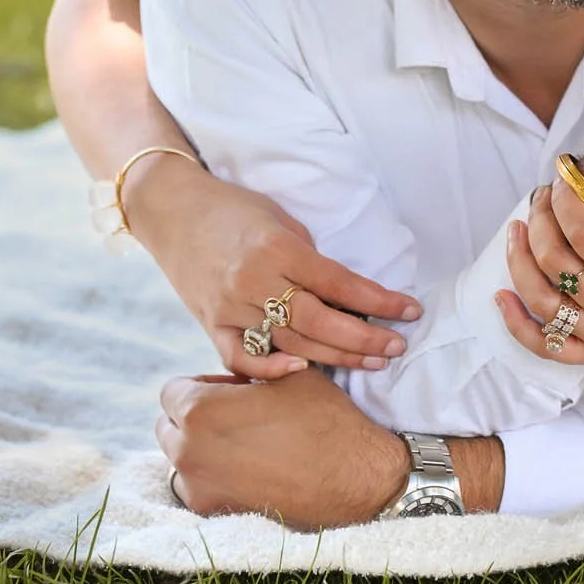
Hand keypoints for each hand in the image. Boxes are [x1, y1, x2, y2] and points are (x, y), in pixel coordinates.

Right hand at [126, 157, 419, 379]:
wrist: (173, 211)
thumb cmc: (235, 209)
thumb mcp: (280, 220)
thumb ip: (309, 259)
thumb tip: (346, 294)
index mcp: (278, 248)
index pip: (340, 283)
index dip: (379, 301)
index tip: (410, 311)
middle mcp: (254, 281)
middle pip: (319, 322)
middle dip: (365, 338)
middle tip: (397, 347)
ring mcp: (229, 307)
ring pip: (290, 344)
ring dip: (335, 357)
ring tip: (373, 361)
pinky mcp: (210, 325)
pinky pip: (241, 358)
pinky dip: (270, 370)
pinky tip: (303, 374)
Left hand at [156, 370, 408, 526]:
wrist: (353, 477)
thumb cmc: (322, 418)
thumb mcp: (288, 374)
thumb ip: (250, 369)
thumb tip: (238, 365)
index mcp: (200, 410)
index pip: (173, 391)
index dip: (203, 385)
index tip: (231, 390)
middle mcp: (187, 451)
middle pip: (169, 425)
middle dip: (195, 417)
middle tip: (236, 414)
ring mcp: (198, 486)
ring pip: (181, 458)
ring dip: (201, 447)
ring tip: (245, 442)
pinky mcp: (213, 512)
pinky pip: (199, 485)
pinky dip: (215, 475)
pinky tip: (251, 468)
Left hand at [495, 181, 583, 384]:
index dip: (566, 201)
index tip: (562, 177)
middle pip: (556, 261)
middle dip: (540, 221)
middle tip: (541, 196)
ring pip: (542, 300)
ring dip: (519, 262)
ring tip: (516, 229)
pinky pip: (548, 347)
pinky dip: (518, 324)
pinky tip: (502, 296)